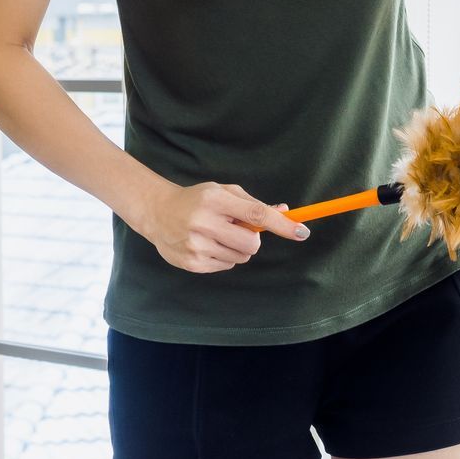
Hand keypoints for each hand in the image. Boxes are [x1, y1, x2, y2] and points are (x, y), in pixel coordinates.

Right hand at [136, 181, 309, 272]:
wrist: (158, 212)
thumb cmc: (197, 199)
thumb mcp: (222, 192)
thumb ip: (252, 203)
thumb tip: (285, 212)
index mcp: (214, 199)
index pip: (256, 213)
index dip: (281, 224)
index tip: (301, 232)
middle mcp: (204, 222)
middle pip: (252, 242)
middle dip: (253, 238)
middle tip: (239, 229)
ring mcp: (197, 245)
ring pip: (240, 257)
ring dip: (237, 248)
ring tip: (217, 235)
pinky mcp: (192, 263)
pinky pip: (226, 266)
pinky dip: (223, 257)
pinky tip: (207, 244)